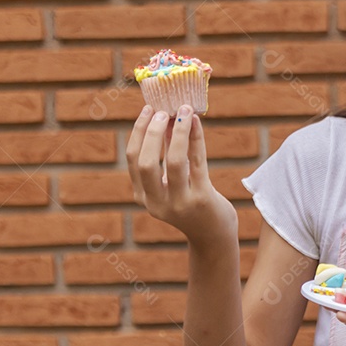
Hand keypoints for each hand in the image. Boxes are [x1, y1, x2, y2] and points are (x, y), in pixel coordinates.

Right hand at [126, 104, 236, 245]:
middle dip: (152, 132)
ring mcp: (180, 203)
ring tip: (183, 111)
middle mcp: (157, 202)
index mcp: (143, 196)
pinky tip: (197, 122)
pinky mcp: (202, 199)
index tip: (148, 110)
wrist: (213, 235)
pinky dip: (195, 139)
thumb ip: (168, 153)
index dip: (139, 132)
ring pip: (174, 162)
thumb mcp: (173, 181)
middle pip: (145, 162)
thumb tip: (168, 117)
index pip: (133, 160)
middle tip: (163, 111)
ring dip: (177, 132)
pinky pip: (197, 162)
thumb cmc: (192, 203)